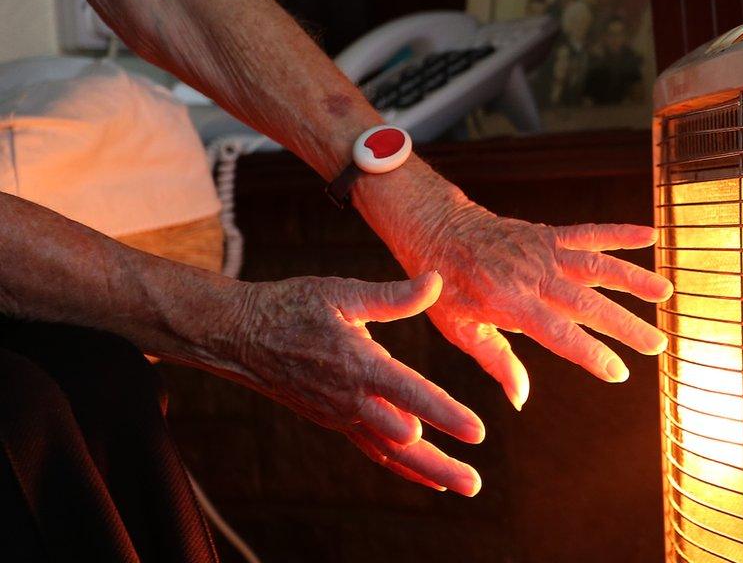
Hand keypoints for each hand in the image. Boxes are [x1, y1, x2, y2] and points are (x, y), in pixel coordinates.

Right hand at [220, 271, 483, 495]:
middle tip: (475, 485)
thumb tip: (436, 280)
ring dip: (427, 471)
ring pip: (390, 453)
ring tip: (462, 486)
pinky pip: (373, 451)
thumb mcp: (342, 292)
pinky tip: (430, 477)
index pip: (411, 393)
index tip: (477, 431)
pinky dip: (402, 467)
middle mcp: (351, 398)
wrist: (242, 336)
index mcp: (359, 364)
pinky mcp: (335, 421)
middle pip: (404, 440)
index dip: (445, 413)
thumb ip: (392, 296)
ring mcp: (342, 415)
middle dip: (441, 461)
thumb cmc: (293, 307)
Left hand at [393, 204, 673, 409]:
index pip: (558, 333)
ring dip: (633, 278)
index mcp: (509, 302)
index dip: (590, 353)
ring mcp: (542, 251)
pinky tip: (649, 236)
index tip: (618, 372)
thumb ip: (496, 361)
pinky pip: (587, 232)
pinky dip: (619, 233)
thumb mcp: (459, 330)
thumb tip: (521, 399)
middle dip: (625, 325)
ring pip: (596, 265)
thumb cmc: (445, 288)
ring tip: (665, 293)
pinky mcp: (547, 235)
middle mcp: (532, 275)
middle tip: (658, 345)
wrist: (437, 230)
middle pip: (587, 302)